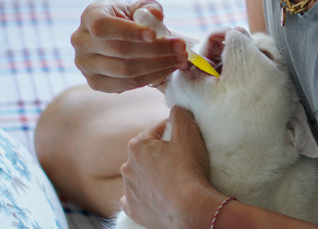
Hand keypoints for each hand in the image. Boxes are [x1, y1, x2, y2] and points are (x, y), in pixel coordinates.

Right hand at [71, 0, 188, 92]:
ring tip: (180, 59)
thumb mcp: (140, 7)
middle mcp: (81, 40)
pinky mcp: (95, 82)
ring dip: (158, 66)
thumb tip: (156, 16)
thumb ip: (149, 7)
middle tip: (181, 48)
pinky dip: (150, 78)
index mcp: (90, 16)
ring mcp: (85, 64)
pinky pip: (125, 84)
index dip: (129, 31)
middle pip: (119, 50)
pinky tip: (167, 69)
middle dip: (156, 50)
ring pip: (124, 70)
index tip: (155, 34)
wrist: (121, 38)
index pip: (103, 26)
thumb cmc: (131, 19)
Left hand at [120, 106, 213, 228]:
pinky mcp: (133, 209)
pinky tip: (158, 195)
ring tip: (174, 179)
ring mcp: (128, 190)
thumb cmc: (188, 169)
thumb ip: (180, 113)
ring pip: (142, 175)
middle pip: (149, 153)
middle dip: (163, 154)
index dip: (175, 133)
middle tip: (183, 160)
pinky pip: (136, 198)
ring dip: (154, 174)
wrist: (190, 208)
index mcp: (137, 146)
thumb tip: (176, 109)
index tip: (186, 142)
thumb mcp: (188, 132)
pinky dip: (146, 195)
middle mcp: (127, 167)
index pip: (158, 130)